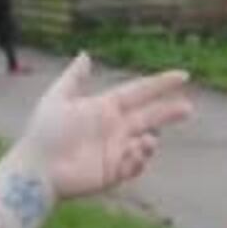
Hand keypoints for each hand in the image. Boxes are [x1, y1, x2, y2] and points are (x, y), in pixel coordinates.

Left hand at [12, 53, 192, 199]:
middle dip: (169, 112)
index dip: (160, 84)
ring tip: (143, 141)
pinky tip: (131, 154)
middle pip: (149, 117)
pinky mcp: (113, 173)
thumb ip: (74, 78)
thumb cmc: (45, 132)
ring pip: (145, 144)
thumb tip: (85, 54)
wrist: (38, 169)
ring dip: (149, 142)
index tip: (183, 76)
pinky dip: (138, 160)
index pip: (139, 92)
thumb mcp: (58, 98)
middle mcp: (113, 128)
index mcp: (104, 108)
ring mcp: (114, 151)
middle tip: (188, 108)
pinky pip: (135, 166)